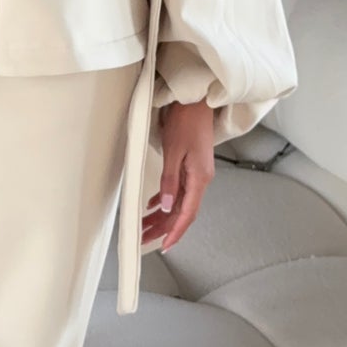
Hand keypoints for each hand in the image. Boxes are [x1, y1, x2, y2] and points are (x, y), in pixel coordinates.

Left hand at [140, 99, 217, 252]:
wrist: (196, 102)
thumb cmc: (187, 121)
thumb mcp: (174, 152)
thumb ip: (170, 181)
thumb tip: (167, 206)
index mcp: (199, 178)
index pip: (188, 214)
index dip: (176, 232)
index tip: (165, 245)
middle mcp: (200, 179)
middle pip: (182, 211)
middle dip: (163, 227)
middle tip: (145, 239)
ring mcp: (196, 173)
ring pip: (178, 202)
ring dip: (162, 215)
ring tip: (145, 225)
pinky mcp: (191, 166)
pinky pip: (178, 190)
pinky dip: (165, 199)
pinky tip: (154, 205)